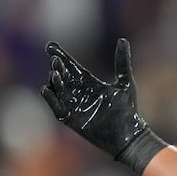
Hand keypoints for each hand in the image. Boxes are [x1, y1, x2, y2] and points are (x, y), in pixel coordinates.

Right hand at [41, 38, 164, 170]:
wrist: (129, 135)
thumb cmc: (128, 109)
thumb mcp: (125, 82)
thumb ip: (122, 62)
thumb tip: (123, 40)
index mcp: (90, 83)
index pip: (72, 67)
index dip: (61, 56)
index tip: (50, 46)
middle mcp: (80, 93)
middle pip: (63, 77)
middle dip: (58, 68)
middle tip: (56, 60)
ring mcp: (74, 106)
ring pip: (59, 91)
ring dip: (55, 82)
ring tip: (56, 73)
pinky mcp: (72, 120)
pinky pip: (57, 108)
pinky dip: (51, 99)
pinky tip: (47, 89)